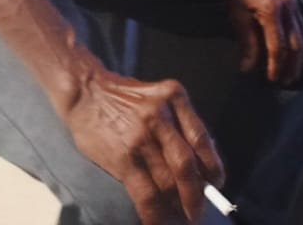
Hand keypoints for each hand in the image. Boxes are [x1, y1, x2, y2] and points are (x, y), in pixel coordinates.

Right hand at [60, 66, 224, 224]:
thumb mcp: (158, 96)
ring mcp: (140, 138)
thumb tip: (201, 159)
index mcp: (175, 97)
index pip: (201, 138)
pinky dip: (155, 212)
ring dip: (177, 206)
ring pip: (167, 182)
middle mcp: (161, 116)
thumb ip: (179, 121)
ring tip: (181, 217)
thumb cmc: (126, 97)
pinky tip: (159, 221)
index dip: (213, 166)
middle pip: (186, 164)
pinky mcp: (122, 158)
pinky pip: (144, 193)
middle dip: (196, 194)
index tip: (216, 183)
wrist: (86, 92)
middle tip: (198, 210)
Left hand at [227, 0, 302, 85]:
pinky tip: (297, 53)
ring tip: (293, 73)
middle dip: (293, 66)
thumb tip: (248, 69)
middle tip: (286, 83)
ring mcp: (294, 4)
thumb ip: (246, 43)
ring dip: (301, 58)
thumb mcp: (237, 16)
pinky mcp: (294, 2)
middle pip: (297, 44)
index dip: (276, 66)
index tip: (272, 81)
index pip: (278, 47)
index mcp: (272, 11)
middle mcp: (288, 8)